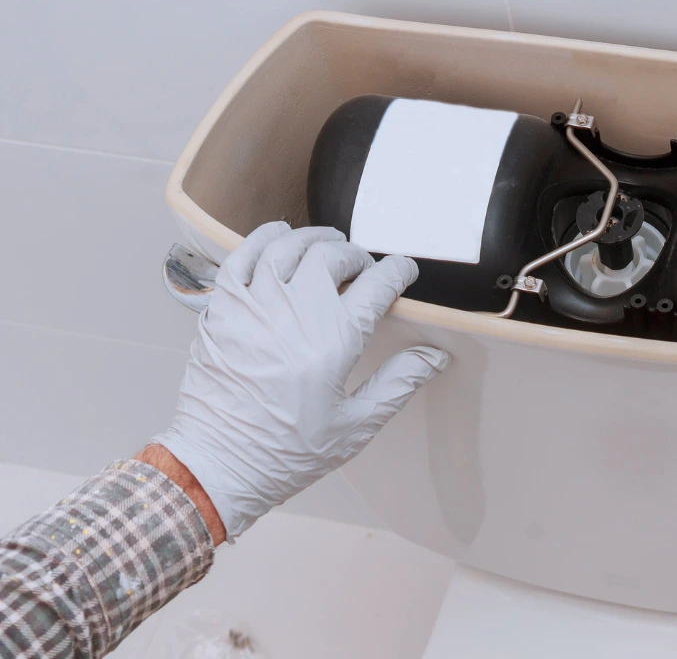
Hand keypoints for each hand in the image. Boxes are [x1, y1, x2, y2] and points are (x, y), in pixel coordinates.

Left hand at [153, 222, 447, 540]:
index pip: (377, 285)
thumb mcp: (354, 428)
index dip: (398, 271)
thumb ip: (397, 384)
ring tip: (330, 244)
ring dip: (316, 238)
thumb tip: (435, 355)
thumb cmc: (284, 453)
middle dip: (358, 255)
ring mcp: (253, 308)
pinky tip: (280, 236)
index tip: (404, 271)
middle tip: (365, 269)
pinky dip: (265, 238)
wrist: (215, 466)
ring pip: (289, 246)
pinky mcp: (221, 310)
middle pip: (334, 256)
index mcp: (332, 344)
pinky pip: (243, 255)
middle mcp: (292, 316)